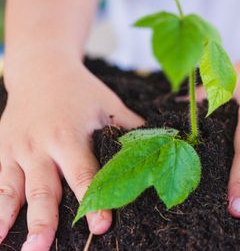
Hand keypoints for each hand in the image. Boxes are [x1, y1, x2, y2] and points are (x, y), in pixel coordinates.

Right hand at [0, 56, 143, 249]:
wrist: (41, 69)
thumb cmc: (81, 90)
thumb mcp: (108, 104)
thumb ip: (129, 128)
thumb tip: (162, 144)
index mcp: (68, 136)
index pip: (84, 175)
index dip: (94, 201)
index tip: (101, 225)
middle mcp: (39, 146)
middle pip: (43, 189)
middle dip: (43, 221)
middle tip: (42, 249)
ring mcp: (15, 150)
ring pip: (12, 191)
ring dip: (10, 220)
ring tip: (20, 247)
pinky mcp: (1, 151)